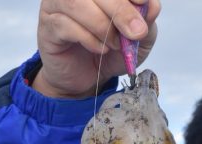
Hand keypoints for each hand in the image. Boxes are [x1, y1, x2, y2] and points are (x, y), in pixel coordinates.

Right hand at [33, 0, 160, 98]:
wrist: (87, 79)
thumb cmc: (110, 52)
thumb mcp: (136, 40)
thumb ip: (146, 21)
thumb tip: (153, 4)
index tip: (142, 3)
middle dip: (120, 9)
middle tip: (136, 32)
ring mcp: (57, 3)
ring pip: (78, 3)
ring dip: (103, 26)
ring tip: (115, 44)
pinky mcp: (48, 25)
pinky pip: (66, 25)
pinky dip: (88, 39)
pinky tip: (99, 49)